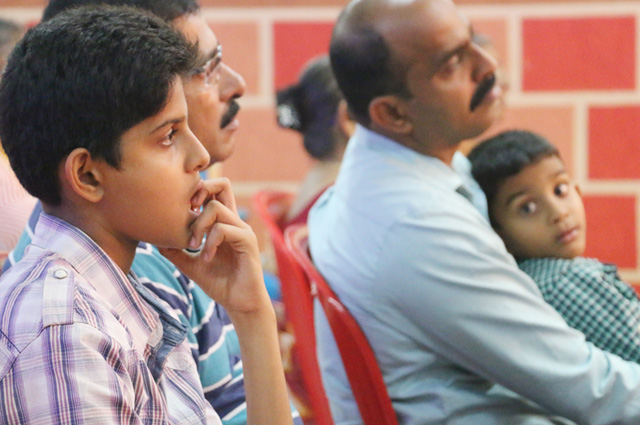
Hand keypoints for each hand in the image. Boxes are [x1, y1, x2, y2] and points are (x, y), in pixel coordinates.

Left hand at [158, 178, 268, 314]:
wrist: (241, 304)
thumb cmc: (220, 283)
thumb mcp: (191, 265)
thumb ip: (176, 251)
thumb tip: (154, 240)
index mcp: (224, 223)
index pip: (215, 190)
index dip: (197, 190)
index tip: (182, 212)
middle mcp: (235, 222)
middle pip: (223, 184)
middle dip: (200, 192)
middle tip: (187, 214)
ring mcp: (243, 230)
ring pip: (217, 207)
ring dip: (198, 225)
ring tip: (193, 246)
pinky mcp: (247, 242)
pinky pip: (224, 229)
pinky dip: (210, 242)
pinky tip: (206, 258)